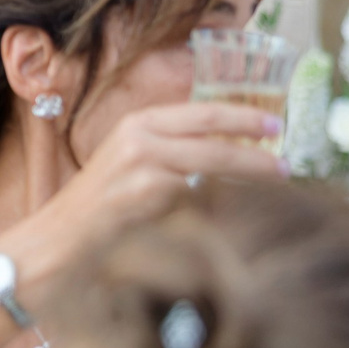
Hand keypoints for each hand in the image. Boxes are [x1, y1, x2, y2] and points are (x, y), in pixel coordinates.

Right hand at [15, 102, 284, 277]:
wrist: (61, 236)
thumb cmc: (100, 205)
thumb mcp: (131, 163)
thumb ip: (170, 151)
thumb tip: (227, 151)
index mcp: (137, 123)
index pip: (202, 111)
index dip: (242, 116)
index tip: (273, 125)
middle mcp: (139, 137)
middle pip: (212, 135)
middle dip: (254, 146)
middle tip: (286, 159)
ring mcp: (142, 165)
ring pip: (212, 164)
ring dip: (248, 173)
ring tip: (276, 181)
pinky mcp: (146, 195)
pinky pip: (199, 196)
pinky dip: (224, 204)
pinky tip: (240, 211)